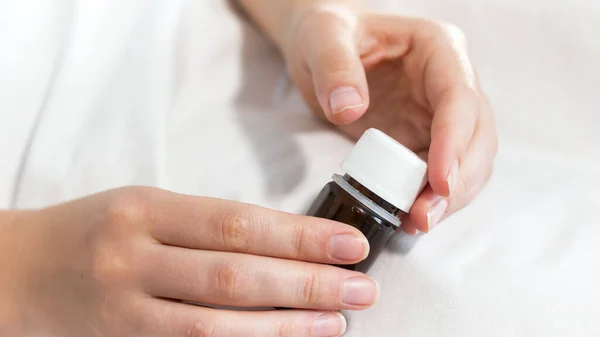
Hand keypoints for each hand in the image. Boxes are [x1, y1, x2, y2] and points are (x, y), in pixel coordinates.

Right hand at [5, 187, 377, 335]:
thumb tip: (285, 244)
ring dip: (284, 325)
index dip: (299, 236)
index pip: (236, 224)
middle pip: (235, 276)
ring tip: (336, 321)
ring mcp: (126, 311)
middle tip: (360, 287)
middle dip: (306, 283)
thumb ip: (207, 226)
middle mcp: (134, 260)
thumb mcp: (145, 208)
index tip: (349, 243)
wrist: (17, 273)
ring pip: (216, 325)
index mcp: (145, 211)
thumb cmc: (92, 231)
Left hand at [283, 4, 497, 233]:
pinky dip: (431, 198)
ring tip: (417, 223)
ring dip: (450, 197)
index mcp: (438, 49)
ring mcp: (440, 114)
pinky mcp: (424, 139)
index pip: (460, 98)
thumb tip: (349, 108)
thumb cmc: (327, 33)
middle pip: (477, 136)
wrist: (322, 49)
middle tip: (425, 216)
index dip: (455, 142)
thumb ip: (333, 66)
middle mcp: (450, 82)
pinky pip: (440, 173)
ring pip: (468, 161)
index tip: (439, 180)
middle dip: (459, 180)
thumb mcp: (322, 36)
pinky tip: (410, 217)